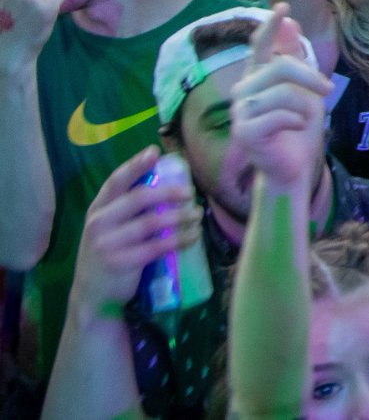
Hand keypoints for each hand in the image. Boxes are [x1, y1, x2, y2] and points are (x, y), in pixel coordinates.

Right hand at [70, 146, 204, 314]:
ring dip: (180, 216)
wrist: (93, 295)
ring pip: (151, 222)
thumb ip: (128, 208)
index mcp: (97, 209)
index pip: (116, 181)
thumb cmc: (110, 253)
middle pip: (138, 198)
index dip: (135, 165)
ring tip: (197, 214)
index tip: (155, 151)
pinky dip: (180, 239)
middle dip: (168, 192)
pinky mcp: (121, 263)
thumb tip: (169, 183)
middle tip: (190, 192)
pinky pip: (157, 247)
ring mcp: (107, 244)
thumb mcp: (109, 227)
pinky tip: (194, 236)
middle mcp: (98, 223)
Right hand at [228, 7, 329, 189]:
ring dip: (306, 106)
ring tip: (305, 119)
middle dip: (311, 77)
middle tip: (328, 90)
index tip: (283, 7)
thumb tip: (290, 23)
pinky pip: (281, 115)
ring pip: (284, 93)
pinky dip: (298, 120)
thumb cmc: (297, 128)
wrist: (293, 166)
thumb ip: (295, 59)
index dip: (270, 26)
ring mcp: (240, 111)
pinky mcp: (244, 132)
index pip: (259, 46)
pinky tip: (297, 128)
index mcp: (256, 77)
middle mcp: (243, 90)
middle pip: (281, 67)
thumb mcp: (304, 90)